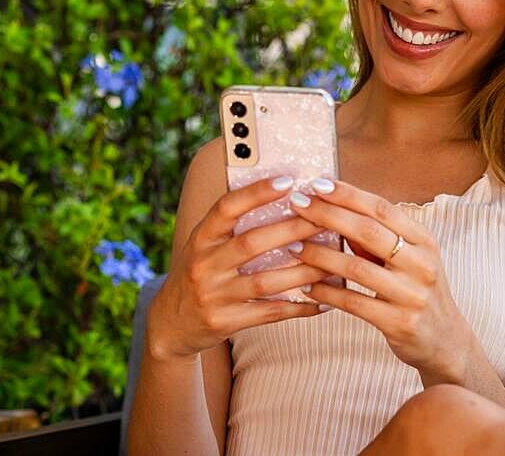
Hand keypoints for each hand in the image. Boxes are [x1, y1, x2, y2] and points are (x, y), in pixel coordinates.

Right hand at [146, 176, 332, 361]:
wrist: (171, 324)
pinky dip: (299, 307)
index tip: (287, 180)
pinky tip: (324, 301)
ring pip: (266, 281)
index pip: (226, 208)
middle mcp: (203, 264)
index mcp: (201, 238)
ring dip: (304, 271)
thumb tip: (285, 195)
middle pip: (251, 243)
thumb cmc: (201, 273)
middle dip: (292, 229)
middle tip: (326, 219)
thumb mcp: (206, 245)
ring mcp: (213, 295)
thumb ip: (234, 225)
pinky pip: (269, 313)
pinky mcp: (224, 322)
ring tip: (334, 262)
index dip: (255, 192)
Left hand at [286, 178, 471, 379]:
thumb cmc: (417, 291)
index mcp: (424, 241)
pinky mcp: (400, 323)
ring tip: (292, 246)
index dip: (348, 194)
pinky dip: (328, 293)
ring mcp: (413, 294)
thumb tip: (334, 210)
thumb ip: (377, 238)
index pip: (382, 208)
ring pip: (357, 268)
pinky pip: (354, 304)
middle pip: (368, 231)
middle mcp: (422, 264)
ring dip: (320, 255)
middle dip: (328, 215)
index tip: (317, 184)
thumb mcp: (408, 259)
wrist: (445, 341)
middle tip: (297, 204)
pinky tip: (307, 286)